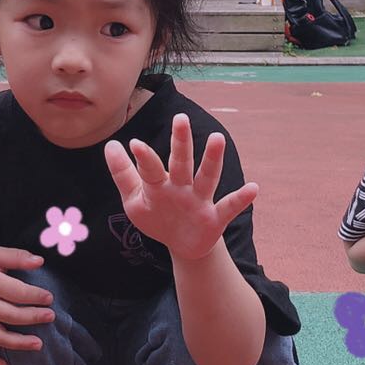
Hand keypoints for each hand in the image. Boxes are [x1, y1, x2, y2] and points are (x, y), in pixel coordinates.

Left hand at [103, 113, 257, 262]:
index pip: (150, 169)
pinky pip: (229, 207)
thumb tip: (110, 144)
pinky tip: (253, 188)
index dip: (144, 158)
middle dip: (181, 143)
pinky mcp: (214, 218)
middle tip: (181, 119)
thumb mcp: (135, 199)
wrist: (182, 245)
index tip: (135, 144)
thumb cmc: (157, 216)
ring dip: (212, 159)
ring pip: (206, 177)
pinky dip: (241, 199)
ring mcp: (199, 201)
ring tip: (218, 138)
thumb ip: (123, 174)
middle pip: (181, 163)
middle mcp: (181, 187)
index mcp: (159, 184)